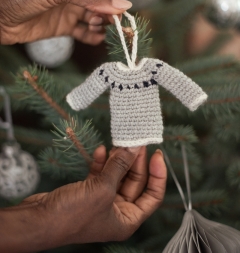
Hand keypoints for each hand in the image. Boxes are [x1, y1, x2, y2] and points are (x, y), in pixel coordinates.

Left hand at [0, 0, 131, 44]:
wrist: (0, 18)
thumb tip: (121, 4)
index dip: (114, 1)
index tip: (120, 15)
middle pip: (101, 5)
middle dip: (109, 15)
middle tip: (113, 26)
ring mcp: (70, 11)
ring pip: (94, 19)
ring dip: (101, 26)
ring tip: (98, 29)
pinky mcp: (64, 27)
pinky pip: (84, 33)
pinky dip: (92, 37)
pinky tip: (97, 39)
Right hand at [0, 145, 166, 251]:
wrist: (38, 219)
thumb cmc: (73, 214)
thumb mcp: (102, 189)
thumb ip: (119, 167)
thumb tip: (133, 148)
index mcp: (128, 220)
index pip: (153, 196)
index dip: (158, 175)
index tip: (157, 154)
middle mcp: (117, 211)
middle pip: (134, 183)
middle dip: (135, 162)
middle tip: (136, 142)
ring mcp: (102, 201)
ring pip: (117, 176)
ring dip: (118, 160)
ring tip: (120, 143)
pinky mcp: (88, 192)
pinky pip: (100, 175)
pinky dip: (101, 163)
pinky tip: (101, 150)